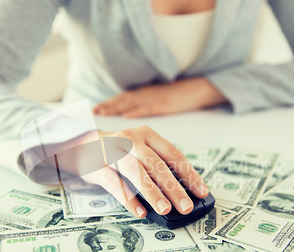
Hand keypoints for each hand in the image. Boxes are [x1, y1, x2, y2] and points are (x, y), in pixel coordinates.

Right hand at [55, 126, 208, 218]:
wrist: (78, 145)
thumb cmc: (116, 152)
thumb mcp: (138, 151)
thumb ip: (156, 166)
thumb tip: (180, 193)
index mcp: (146, 135)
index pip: (173, 154)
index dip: (189, 174)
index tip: (201, 192)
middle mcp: (130, 140)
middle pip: (156, 164)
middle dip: (174, 187)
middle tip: (186, 206)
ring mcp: (112, 151)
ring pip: (136, 172)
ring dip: (153, 193)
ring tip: (165, 210)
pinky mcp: (97, 166)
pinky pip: (114, 184)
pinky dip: (129, 199)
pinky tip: (140, 212)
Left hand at [92, 77, 225, 117]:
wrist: (202, 87)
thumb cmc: (182, 97)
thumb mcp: (161, 101)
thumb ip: (147, 108)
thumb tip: (133, 122)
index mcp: (145, 94)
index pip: (123, 98)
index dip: (108, 103)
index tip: (94, 109)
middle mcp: (147, 94)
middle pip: (123, 100)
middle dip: (107, 106)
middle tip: (91, 112)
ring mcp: (156, 98)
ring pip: (132, 103)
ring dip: (116, 108)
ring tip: (102, 113)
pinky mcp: (166, 103)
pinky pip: (149, 107)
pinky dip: (136, 111)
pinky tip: (126, 116)